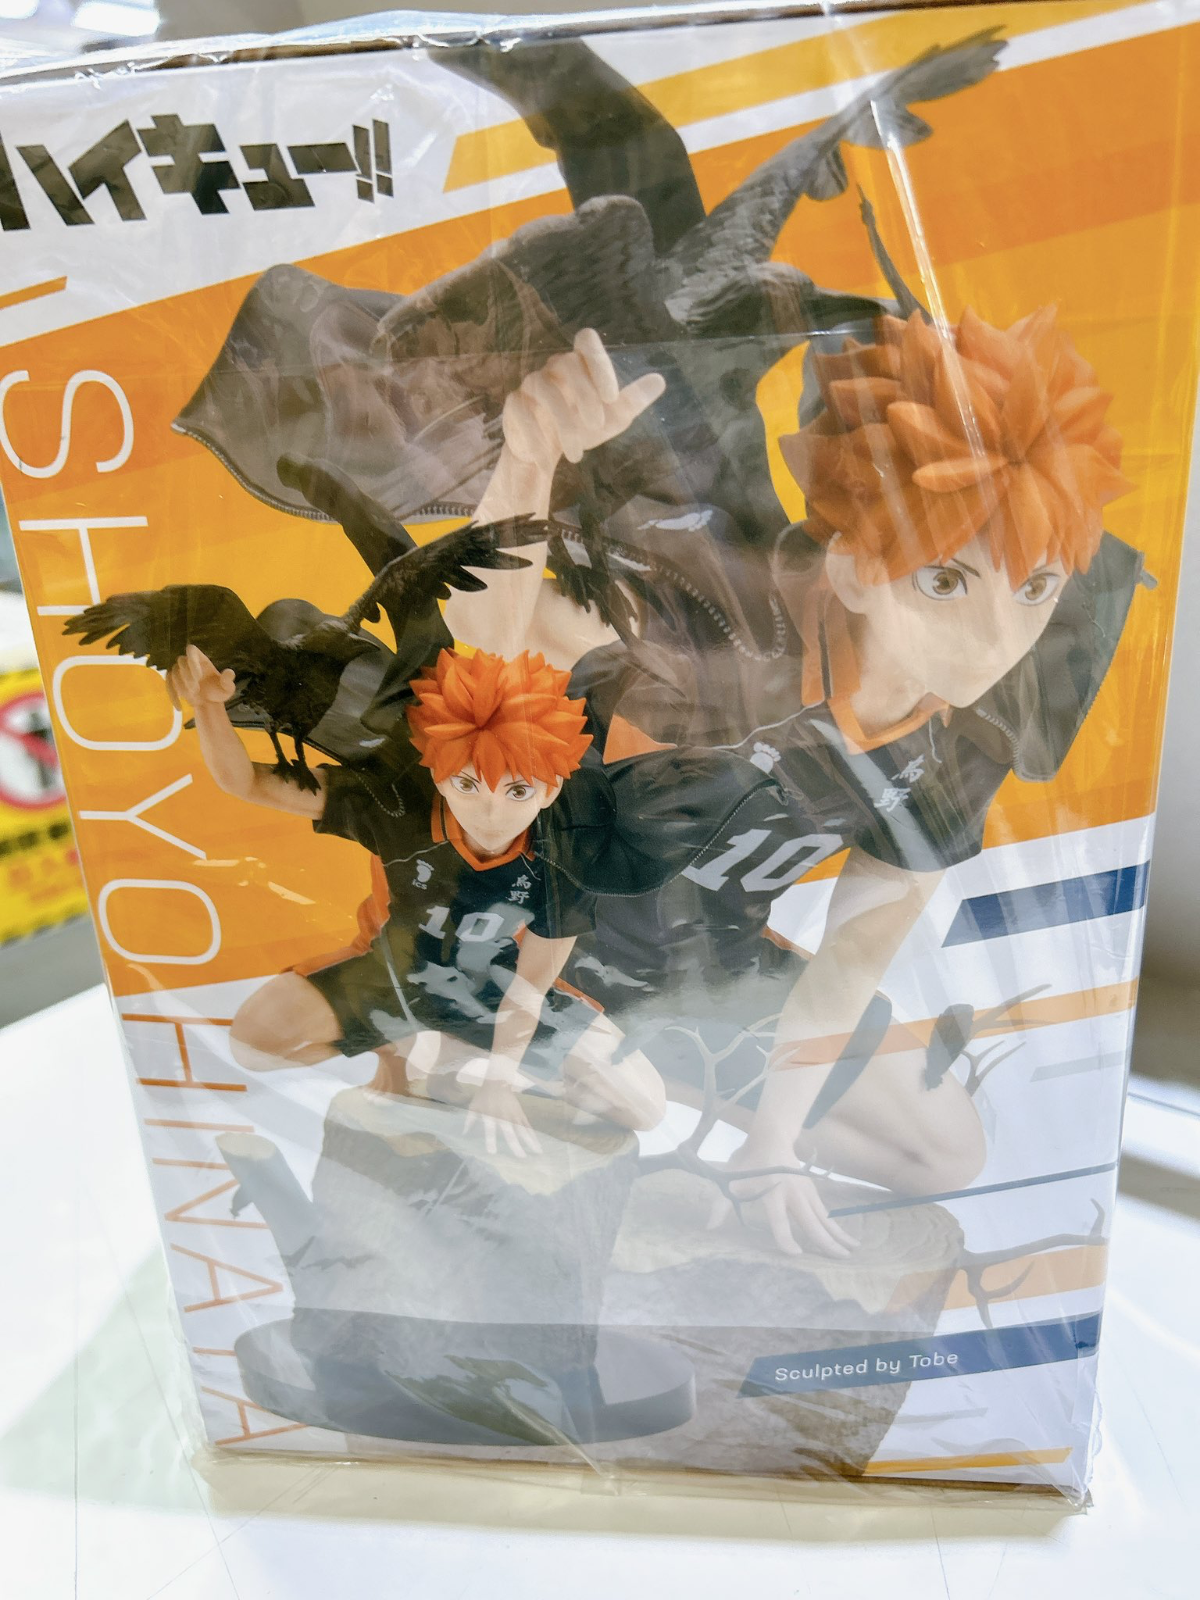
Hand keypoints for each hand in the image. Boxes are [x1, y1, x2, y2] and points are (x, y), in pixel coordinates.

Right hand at [166, 644, 235, 708]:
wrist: (209, 701)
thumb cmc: (219, 692)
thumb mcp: (227, 688)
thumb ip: (228, 681)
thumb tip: (229, 673)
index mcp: (201, 659)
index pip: (191, 650)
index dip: (192, 661)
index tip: (199, 676)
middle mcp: (188, 662)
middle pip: (181, 662)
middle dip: (187, 676)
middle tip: (196, 690)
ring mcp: (178, 671)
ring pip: (173, 673)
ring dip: (181, 687)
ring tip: (193, 700)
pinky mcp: (172, 682)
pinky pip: (168, 685)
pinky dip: (173, 696)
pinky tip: (179, 708)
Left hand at [465, 1078, 542, 1158]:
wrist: (498, 1080)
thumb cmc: (484, 1095)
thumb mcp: (474, 1106)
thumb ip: (469, 1120)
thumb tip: (464, 1134)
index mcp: (490, 1115)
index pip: (490, 1129)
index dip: (491, 1140)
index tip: (492, 1152)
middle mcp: (503, 1116)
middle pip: (510, 1132)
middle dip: (515, 1144)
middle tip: (521, 1157)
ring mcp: (514, 1114)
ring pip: (523, 1129)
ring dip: (530, 1141)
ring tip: (537, 1152)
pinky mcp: (520, 1113)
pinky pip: (527, 1125)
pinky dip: (532, 1134)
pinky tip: (537, 1143)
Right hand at [502, 329, 664, 473]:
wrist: (548, 453)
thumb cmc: (583, 428)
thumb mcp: (613, 417)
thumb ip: (633, 400)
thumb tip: (660, 380)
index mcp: (580, 364)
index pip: (586, 339)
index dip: (598, 361)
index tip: (611, 396)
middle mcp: (553, 369)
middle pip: (566, 363)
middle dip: (584, 396)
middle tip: (598, 426)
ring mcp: (531, 385)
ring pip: (543, 388)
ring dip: (563, 423)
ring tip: (577, 455)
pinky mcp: (514, 405)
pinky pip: (521, 411)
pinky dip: (535, 437)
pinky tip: (547, 459)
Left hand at [708, 1141, 856, 1258]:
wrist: (770, 1136)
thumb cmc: (747, 1162)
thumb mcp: (729, 1180)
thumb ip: (719, 1204)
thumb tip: (709, 1227)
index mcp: (772, 1192)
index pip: (780, 1220)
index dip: (786, 1238)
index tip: (795, 1254)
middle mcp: (793, 1193)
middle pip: (811, 1222)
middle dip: (825, 1242)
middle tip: (840, 1259)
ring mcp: (806, 1191)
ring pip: (824, 1218)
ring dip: (837, 1235)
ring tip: (852, 1250)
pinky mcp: (812, 1190)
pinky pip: (825, 1212)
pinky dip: (835, 1226)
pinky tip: (845, 1238)